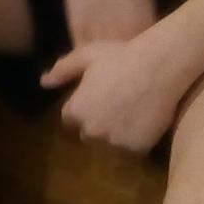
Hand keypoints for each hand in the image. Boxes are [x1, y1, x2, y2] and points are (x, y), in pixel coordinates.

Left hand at [41, 32, 194, 153]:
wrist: (160, 66)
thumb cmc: (121, 55)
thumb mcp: (87, 56)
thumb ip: (63, 70)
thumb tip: (43, 82)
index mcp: (77, 111)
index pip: (71, 118)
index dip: (83, 106)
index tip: (97, 95)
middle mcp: (93, 131)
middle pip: (89, 134)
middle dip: (97, 123)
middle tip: (116, 103)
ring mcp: (116, 142)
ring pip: (111, 143)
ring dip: (116, 133)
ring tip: (132, 111)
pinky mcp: (138, 148)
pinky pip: (132, 148)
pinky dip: (136, 138)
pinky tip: (145, 119)